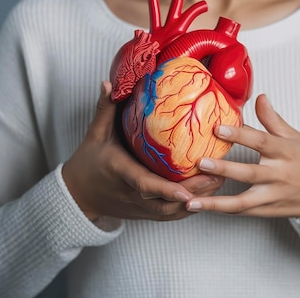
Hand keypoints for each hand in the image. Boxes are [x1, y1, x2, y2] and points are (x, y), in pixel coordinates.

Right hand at [62, 81, 224, 223]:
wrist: (79, 195)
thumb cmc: (89, 161)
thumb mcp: (95, 134)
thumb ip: (105, 109)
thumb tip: (108, 82)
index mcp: (120, 172)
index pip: (144, 184)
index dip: (166, 190)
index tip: (186, 191)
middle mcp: (132, 194)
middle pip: (166, 202)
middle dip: (194, 193)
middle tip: (220, 175)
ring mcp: (140, 207)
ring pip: (172, 212)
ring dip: (198, 201)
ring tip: (220, 182)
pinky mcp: (146, 213)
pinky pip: (170, 215)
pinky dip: (190, 208)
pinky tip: (209, 195)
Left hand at [186, 94, 299, 218]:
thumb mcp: (296, 137)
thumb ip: (273, 120)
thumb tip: (259, 96)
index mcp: (286, 152)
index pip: (261, 142)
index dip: (240, 135)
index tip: (218, 128)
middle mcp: (280, 175)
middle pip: (249, 173)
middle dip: (224, 168)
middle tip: (200, 162)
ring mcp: (273, 196)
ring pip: (243, 201)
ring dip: (216, 201)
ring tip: (192, 199)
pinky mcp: (269, 211)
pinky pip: (243, 212)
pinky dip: (222, 211)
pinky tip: (201, 207)